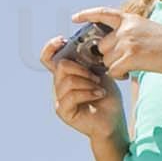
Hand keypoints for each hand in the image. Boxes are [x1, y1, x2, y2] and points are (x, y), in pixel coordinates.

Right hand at [42, 30, 122, 147]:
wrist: (113, 120)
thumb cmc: (107, 96)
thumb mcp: (100, 72)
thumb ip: (89, 60)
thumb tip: (88, 45)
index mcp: (65, 74)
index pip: (48, 58)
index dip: (51, 47)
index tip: (63, 40)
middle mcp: (58, 85)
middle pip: (60, 66)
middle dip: (81, 68)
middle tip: (96, 76)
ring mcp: (59, 99)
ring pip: (68, 81)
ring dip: (88, 82)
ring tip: (99, 87)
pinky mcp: (63, 111)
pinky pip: (71, 96)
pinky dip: (88, 93)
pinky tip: (99, 94)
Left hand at [89, 6, 161, 86]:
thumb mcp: (145, 29)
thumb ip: (128, 33)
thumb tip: (114, 46)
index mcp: (129, 20)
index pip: (103, 13)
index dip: (86, 14)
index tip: (75, 18)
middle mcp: (126, 29)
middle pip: (101, 46)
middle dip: (108, 56)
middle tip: (122, 62)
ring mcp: (127, 42)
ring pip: (106, 60)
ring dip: (114, 67)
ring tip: (129, 68)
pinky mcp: (131, 57)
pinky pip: (113, 70)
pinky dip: (119, 75)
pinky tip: (128, 74)